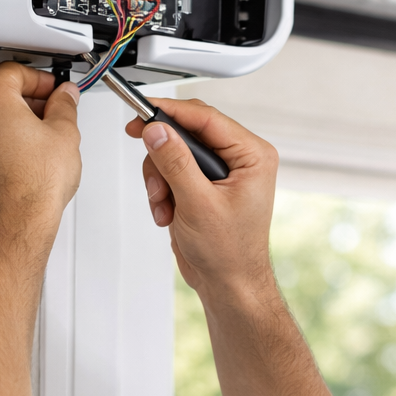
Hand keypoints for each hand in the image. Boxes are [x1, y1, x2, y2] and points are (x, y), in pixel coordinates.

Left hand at [0, 63, 81, 253]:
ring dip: (19, 121)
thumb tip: (65, 96)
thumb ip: (65, 106)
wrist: (18, 220)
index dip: (42, 79)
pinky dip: (8, 141)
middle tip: (56, 111)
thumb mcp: (64, 133)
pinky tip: (30, 156)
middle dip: (31, 99)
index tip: (57, 89)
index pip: (16, 71)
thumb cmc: (34, 183)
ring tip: (46, 137)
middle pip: (2, 92)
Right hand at [125, 98, 278, 303]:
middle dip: (164, 158)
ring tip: (164, 205)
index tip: (142, 111)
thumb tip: (157, 130)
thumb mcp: (198, 203)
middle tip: (154, 176)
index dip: (171, 112)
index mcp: (252, 156)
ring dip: (161, 180)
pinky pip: (172, 171)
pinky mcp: (203, 186)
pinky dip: (163, 191)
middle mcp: (240, 159)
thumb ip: (175, 162)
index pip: (206, 118)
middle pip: (186, 133)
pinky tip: (168, 213)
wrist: (228, 284)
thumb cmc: (230, 253)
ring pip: (173, 153)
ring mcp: (220, 173)